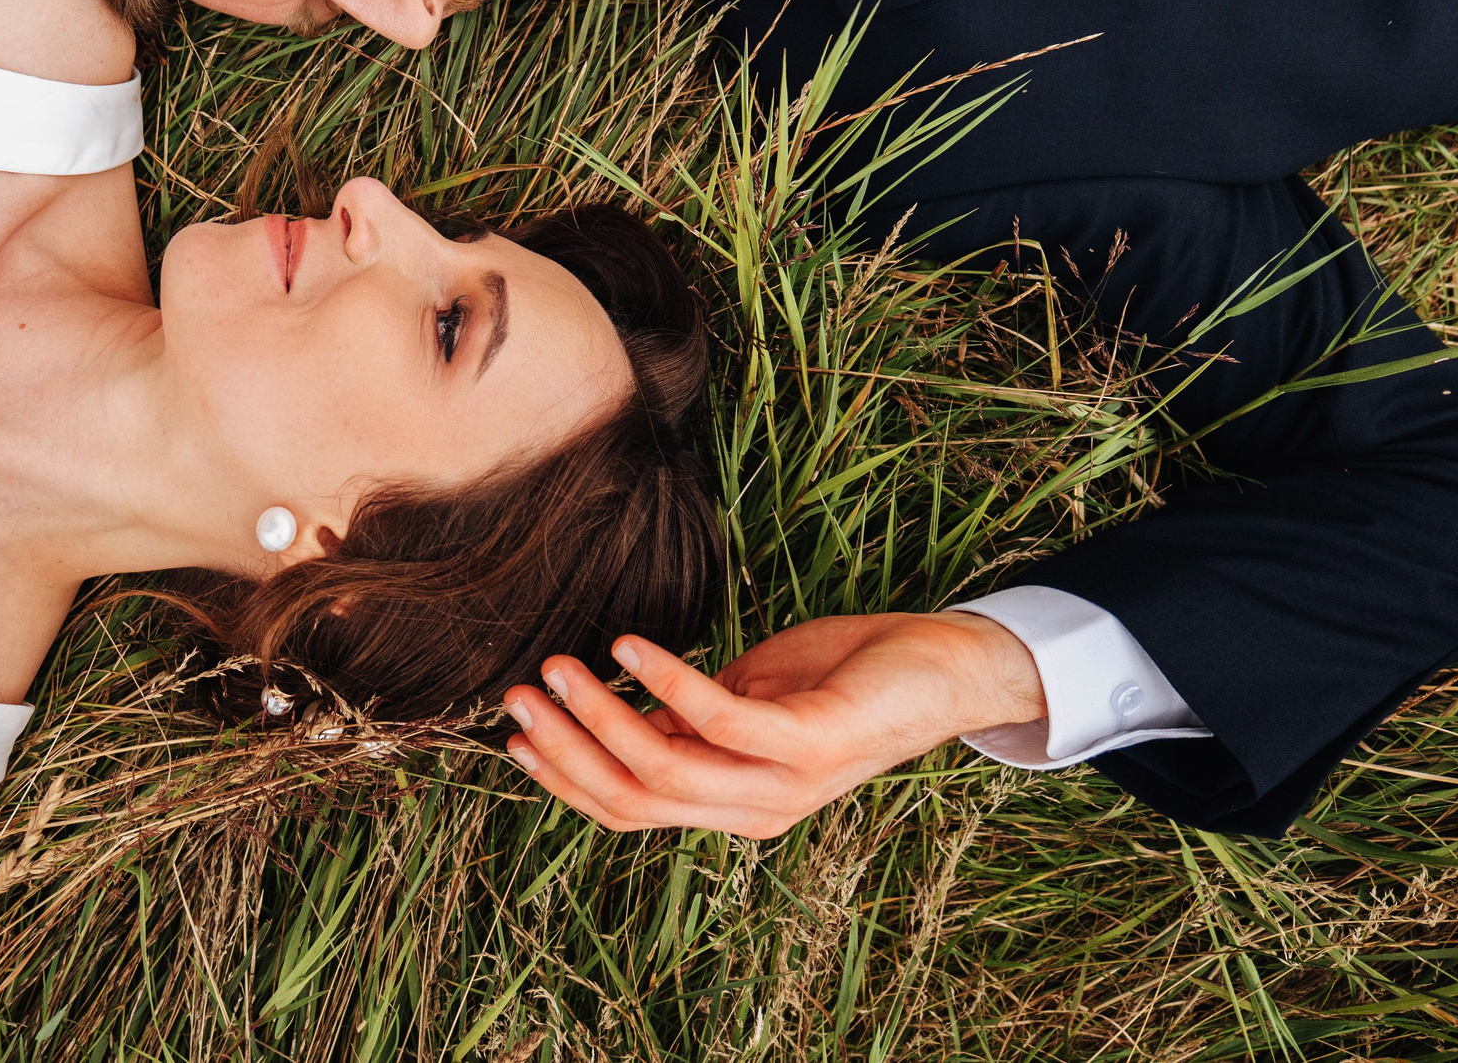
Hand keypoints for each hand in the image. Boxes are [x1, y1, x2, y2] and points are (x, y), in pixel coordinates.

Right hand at [502, 612, 1046, 836]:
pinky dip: (665, 681)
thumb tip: (619, 714)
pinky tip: (629, 646)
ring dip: (599, 717)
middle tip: (517, 696)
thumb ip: (689, 720)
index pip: (629, 810)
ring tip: (557, 666)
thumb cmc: (843, 678)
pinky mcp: (812, 742)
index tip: (513, 734)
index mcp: (733, 806)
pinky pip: (720, 720)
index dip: (565, 778)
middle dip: (565, 750)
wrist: (944, 670)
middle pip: (634, 799)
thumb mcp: (747, 700)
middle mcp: (755, 810)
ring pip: (664, 770)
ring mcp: (785, 783)